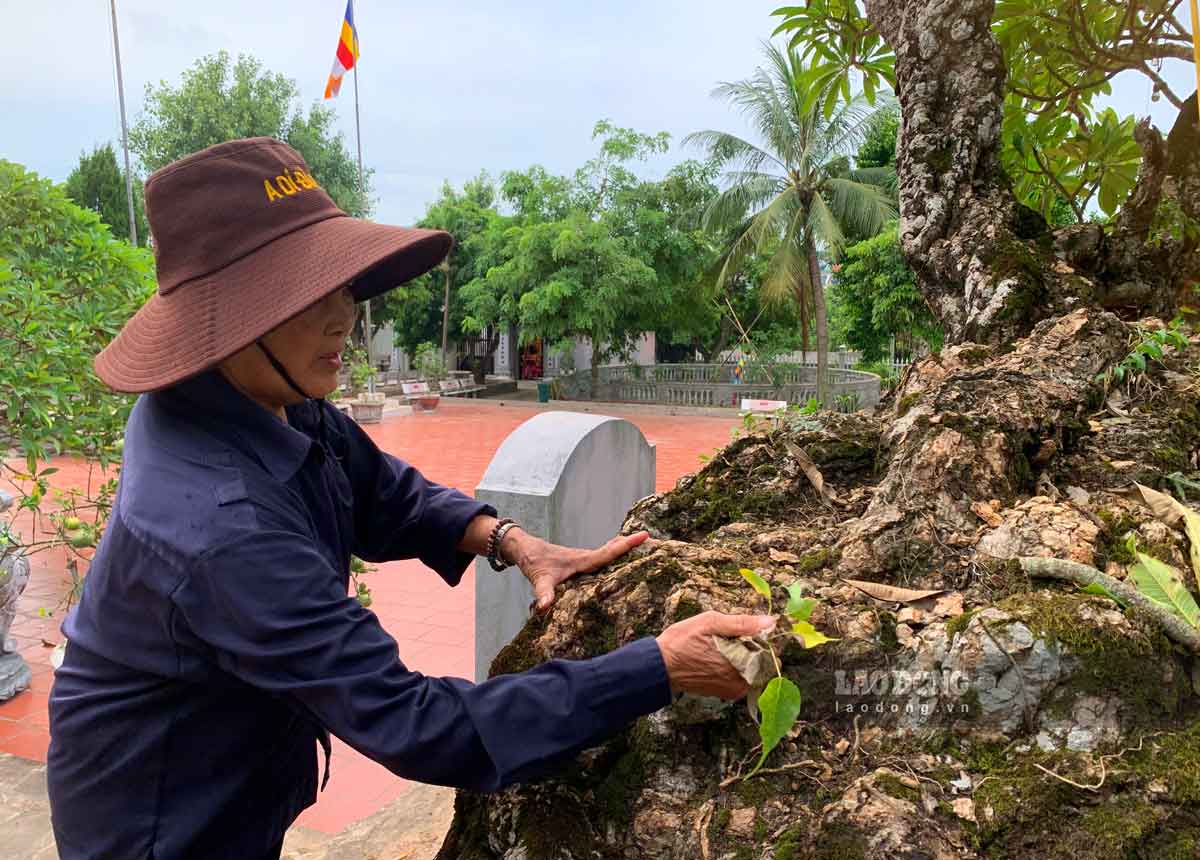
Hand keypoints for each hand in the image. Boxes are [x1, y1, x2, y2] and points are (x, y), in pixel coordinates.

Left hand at [502, 529, 649, 612]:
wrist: (524, 549)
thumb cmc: (533, 562)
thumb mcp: (539, 580)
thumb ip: (544, 595)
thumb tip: (544, 608)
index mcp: (582, 560)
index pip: (608, 553)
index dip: (626, 546)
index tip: (644, 535)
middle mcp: (585, 557)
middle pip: (613, 550)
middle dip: (630, 544)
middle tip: (650, 537)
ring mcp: (583, 559)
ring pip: (607, 552)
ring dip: (623, 548)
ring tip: (642, 545)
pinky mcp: (579, 563)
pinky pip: (601, 557)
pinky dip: (613, 553)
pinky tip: (617, 555)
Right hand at [655, 611, 775, 699]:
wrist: (661, 666)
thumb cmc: (682, 641)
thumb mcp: (710, 623)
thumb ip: (742, 623)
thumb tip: (770, 621)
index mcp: (740, 662)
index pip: (771, 651)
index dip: (766, 638)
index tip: (754, 629)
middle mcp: (740, 680)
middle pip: (766, 663)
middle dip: (758, 649)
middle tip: (739, 637)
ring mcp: (735, 690)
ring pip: (757, 671)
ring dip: (750, 658)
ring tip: (730, 646)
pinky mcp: (727, 694)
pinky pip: (746, 680)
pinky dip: (742, 668)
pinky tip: (726, 657)